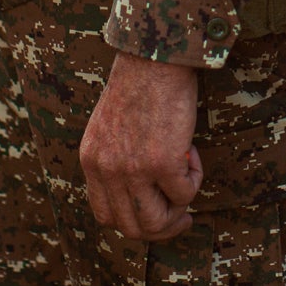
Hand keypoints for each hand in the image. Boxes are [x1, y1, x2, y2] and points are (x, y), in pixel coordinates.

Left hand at [80, 52, 203, 241]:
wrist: (154, 57)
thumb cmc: (140, 83)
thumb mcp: (110, 126)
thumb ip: (115, 158)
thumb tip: (141, 189)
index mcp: (91, 160)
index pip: (105, 216)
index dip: (134, 222)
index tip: (155, 213)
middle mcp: (106, 170)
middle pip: (131, 228)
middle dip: (160, 228)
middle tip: (181, 215)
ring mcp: (133, 169)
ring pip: (156, 222)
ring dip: (178, 212)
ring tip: (188, 186)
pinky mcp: (162, 162)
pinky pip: (185, 194)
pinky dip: (194, 179)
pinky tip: (192, 153)